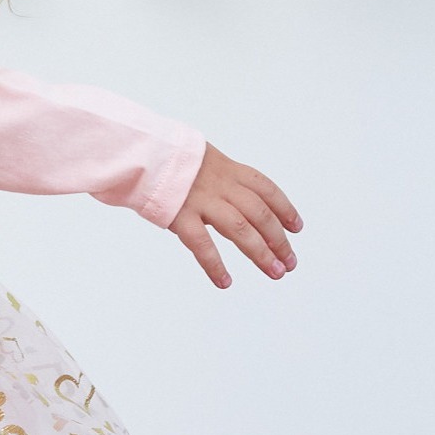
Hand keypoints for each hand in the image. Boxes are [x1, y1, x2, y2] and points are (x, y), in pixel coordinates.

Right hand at [168, 143, 300, 288]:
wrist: (139, 152)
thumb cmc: (167, 160)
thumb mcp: (203, 160)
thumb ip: (221, 180)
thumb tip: (236, 205)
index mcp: (227, 169)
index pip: (266, 189)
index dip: (284, 208)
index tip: (296, 227)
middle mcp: (220, 184)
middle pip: (259, 213)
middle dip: (278, 239)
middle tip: (290, 262)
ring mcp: (201, 200)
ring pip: (240, 229)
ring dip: (261, 253)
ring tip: (275, 272)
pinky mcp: (180, 216)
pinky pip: (202, 244)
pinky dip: (215, 265)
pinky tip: (225, 282)